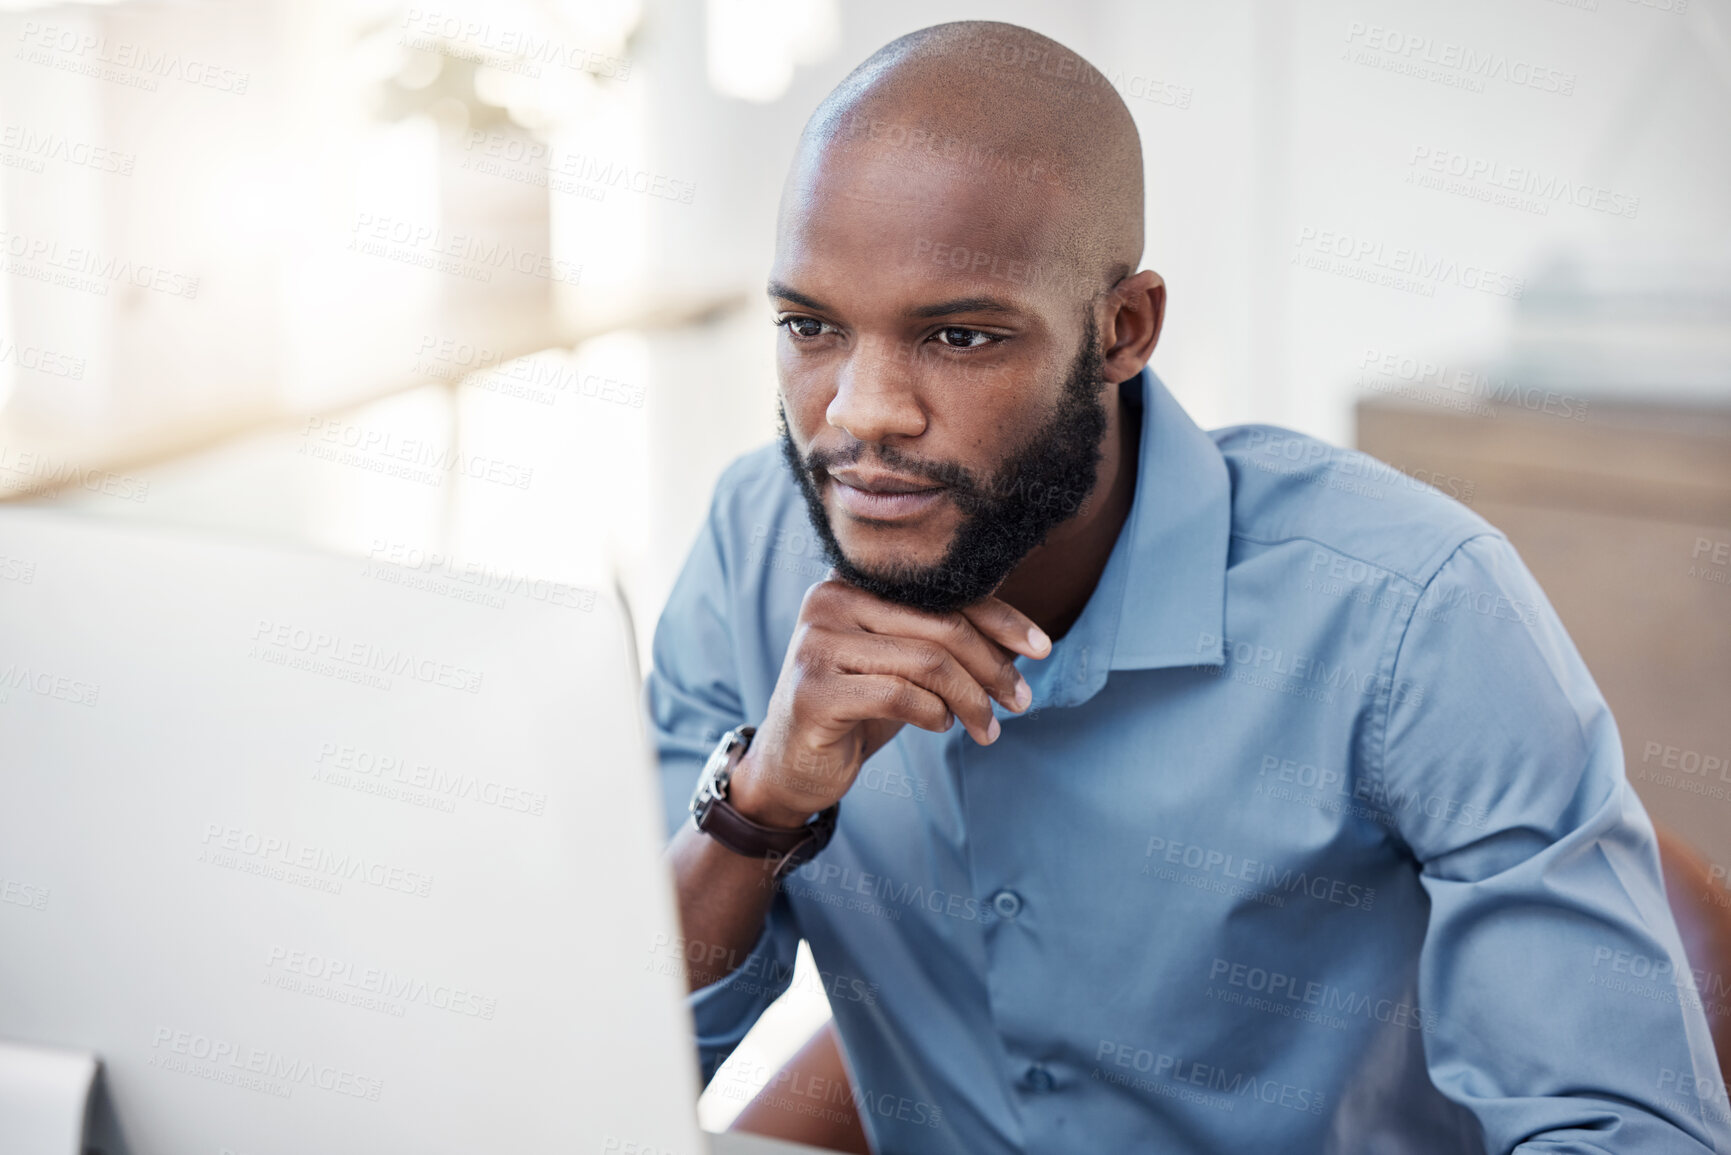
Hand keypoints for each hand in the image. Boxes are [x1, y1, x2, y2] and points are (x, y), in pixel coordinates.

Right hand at [728, 573, 1050, 827]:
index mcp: (853, 578)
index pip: (943, 590)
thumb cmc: (857, 707)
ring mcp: (816, 643)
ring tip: (988, 728)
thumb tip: (1021, 637)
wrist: (790, 765)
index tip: (1042, 649)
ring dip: (971, 700)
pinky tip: (941, 726)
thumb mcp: (903, 662)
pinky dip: (934, 715)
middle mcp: (829, 598)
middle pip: (941, 625)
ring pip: (927, 662)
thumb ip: (943, 637)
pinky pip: (899, 695)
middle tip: (1020, 702)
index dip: (1000, 618)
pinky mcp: (814, 691)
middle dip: (993, 668)